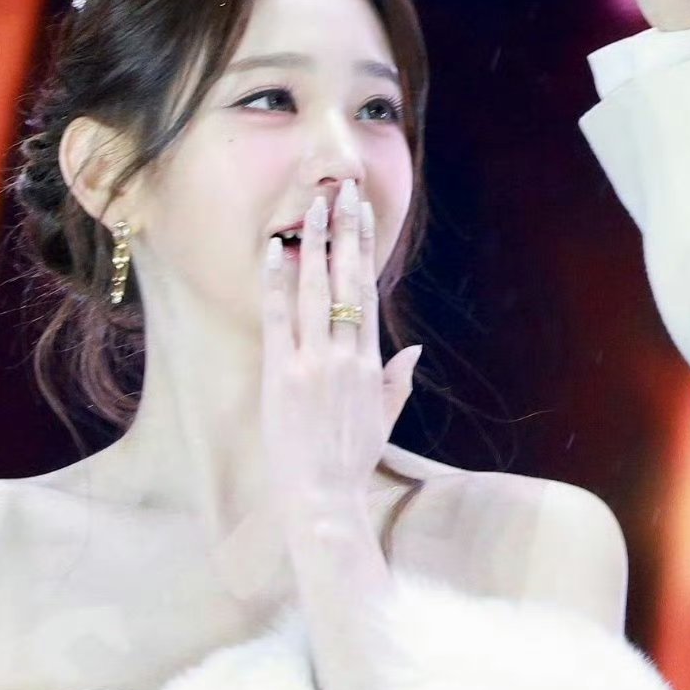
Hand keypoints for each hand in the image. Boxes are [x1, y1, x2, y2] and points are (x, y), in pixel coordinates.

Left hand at [260, 177, 420, 526]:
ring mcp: (314, 363)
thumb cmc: (349, 464)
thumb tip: (413, 350)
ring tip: (313, 206)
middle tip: (342, 191)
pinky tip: (276, 251)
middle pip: (346, 282)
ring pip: (316, 291)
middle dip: (345, 233)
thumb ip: (397, 382)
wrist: (323, 498)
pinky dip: (277, 283)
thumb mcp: (383, 421)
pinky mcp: (284, 375)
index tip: (364, 216)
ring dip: (315, 245)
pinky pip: (279, 319)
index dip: (365, 251)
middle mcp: (345, 356)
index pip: (367, 294)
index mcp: (371, 365)